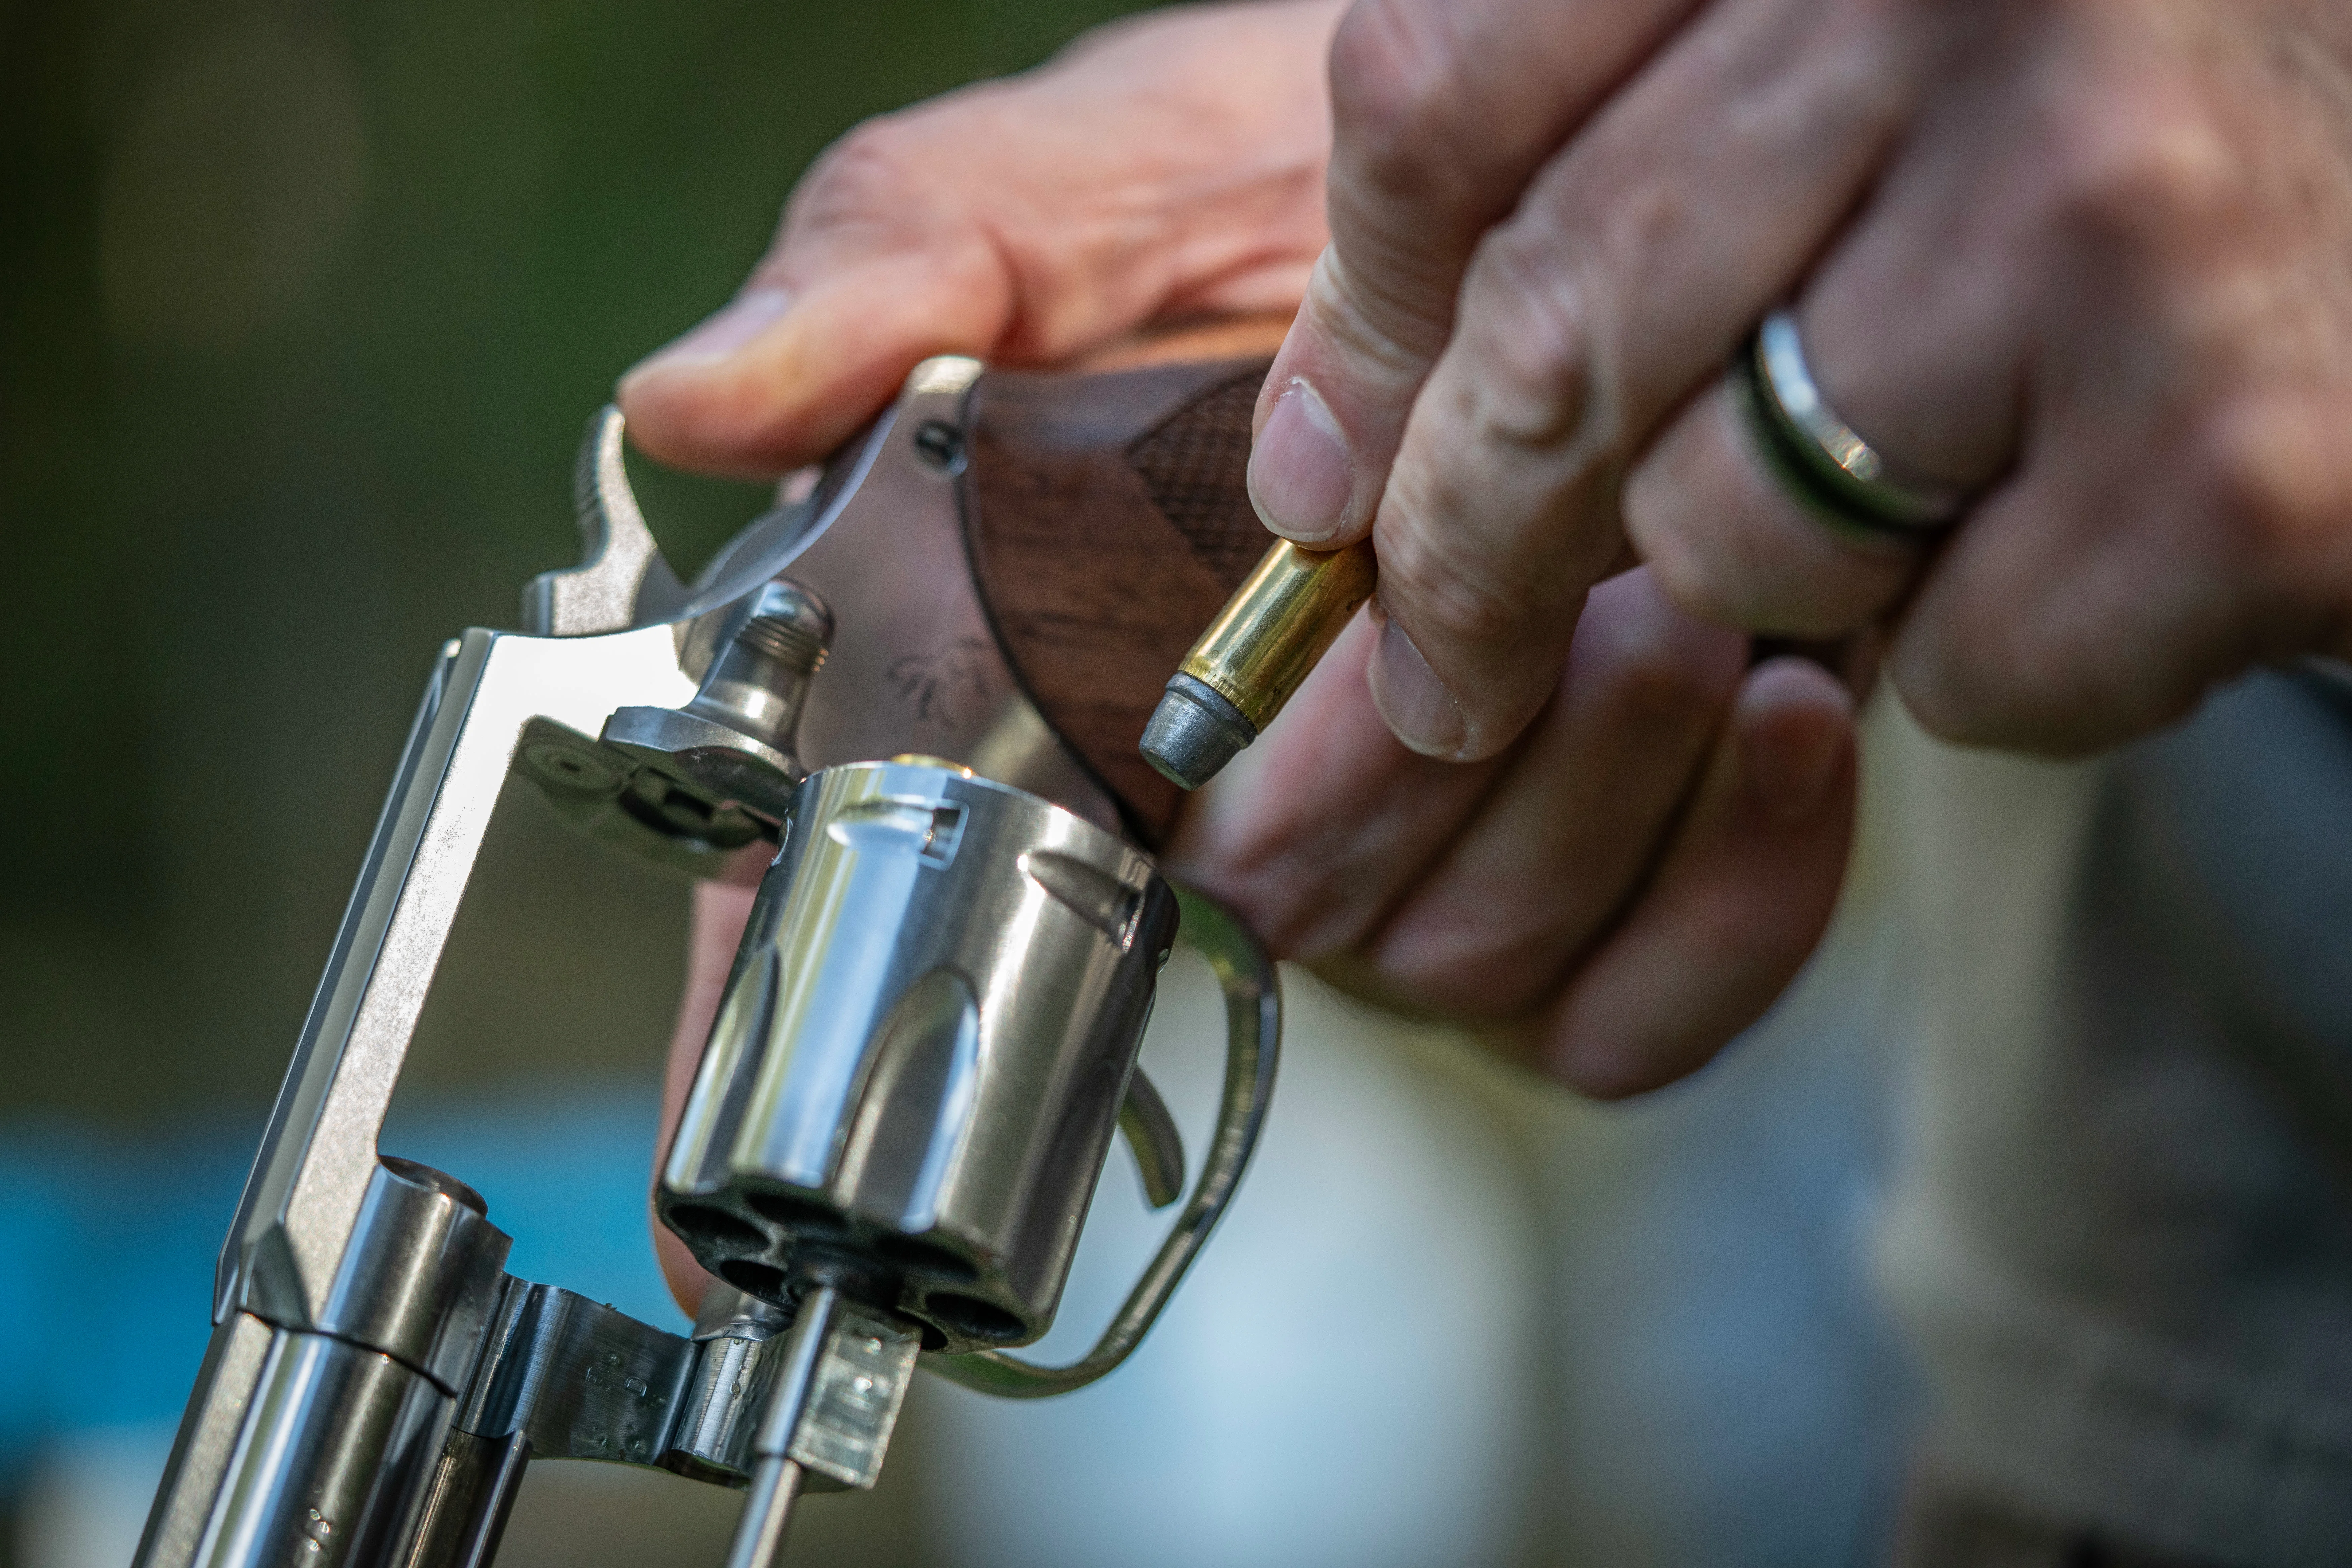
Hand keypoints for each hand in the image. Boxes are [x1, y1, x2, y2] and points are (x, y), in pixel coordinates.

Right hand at [625, 0, 1857, 1310]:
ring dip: (1580, 790)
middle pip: (1257, 916)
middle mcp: (1206, 808)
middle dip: (1371, 775)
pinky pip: (1643, 1004)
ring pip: (1463, 962)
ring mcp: (1404, 863)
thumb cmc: (1274, 177)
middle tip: (1471, 601)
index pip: (855, 908)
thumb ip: (897, 279)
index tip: (725, 1231)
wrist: (1554, 185)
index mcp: (1044, 675)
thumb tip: (692, 400)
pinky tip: (1776, 715)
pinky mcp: (1605, 881)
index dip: (769, 1067)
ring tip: (1658, 612)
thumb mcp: (1081, 187)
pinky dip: (1733, 887)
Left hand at [1254, 0, 2351, 757]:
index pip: (1439, 94)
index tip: (1327, 468)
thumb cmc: (2110, 105)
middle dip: (1465, 551)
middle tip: (1442, 664)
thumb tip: (1331, 447)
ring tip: (1910, 495)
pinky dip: (1991, 651)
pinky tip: (2096, 534)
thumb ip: (1596, 169)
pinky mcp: (2236, 456)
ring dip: (1767, 572)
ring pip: (1728, 522)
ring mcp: (2112, 216)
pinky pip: (1958, 657)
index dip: (1358, 321)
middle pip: (1556, 333)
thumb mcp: (1845, 48)